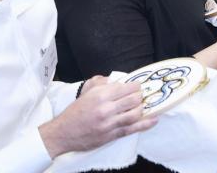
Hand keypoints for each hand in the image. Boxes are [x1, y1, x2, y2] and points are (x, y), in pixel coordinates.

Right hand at [39, 78, 155, 158]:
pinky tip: (154, 119)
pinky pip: (131, 129)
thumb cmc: (75, 111)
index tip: (139, 86)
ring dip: (143, 109)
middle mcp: (106, 108)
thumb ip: (102, 82)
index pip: (126, 87)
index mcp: (100, 95)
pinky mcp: (110, 135)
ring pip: (134, 114)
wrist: (62, 133)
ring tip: (146, 105)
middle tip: (143, 96)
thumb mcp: (86, 91)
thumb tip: (118, 80)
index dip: (136, 86)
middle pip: (134, 100)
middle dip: (141, 96)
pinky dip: (145, 124)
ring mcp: (109, 123)